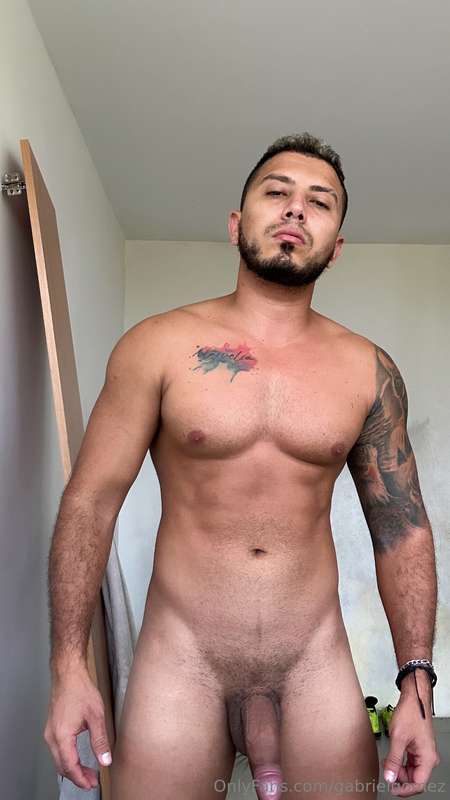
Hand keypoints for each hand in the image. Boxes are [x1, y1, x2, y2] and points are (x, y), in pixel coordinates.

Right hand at [44, 665, 111, 789]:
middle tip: (92, 781)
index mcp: (62, 736)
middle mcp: (52, 736)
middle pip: (62, 766)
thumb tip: (105, 760)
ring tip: (87, 772)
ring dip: (71, 768)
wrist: (68, 674)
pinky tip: (76, 757)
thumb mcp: (96, 716)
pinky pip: (57, 750)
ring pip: (58, 759)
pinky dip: (66, 758)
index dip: (81, 778)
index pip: (70, 766)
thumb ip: (100, 741)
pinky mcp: (52, 727)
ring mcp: (50, 732)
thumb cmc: (80, 690)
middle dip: (77, 776)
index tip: (91, 784)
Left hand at [383, 686, 439, 796]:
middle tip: (387, 772)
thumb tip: (390, 777)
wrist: (413, 698)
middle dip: (399, 777)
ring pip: (411, 770)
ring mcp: (423, 752)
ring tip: (387, 763)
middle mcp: (428, 756)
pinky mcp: (418, 747)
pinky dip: (400, 762)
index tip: (393, 789)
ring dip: (398, 769)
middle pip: (414, 778)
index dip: (405, 789)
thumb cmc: (410, 713)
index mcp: (427, 757)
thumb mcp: (398, 738)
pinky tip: (391, 758)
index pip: (418, 783)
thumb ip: (393, 760)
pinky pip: (410, 761)